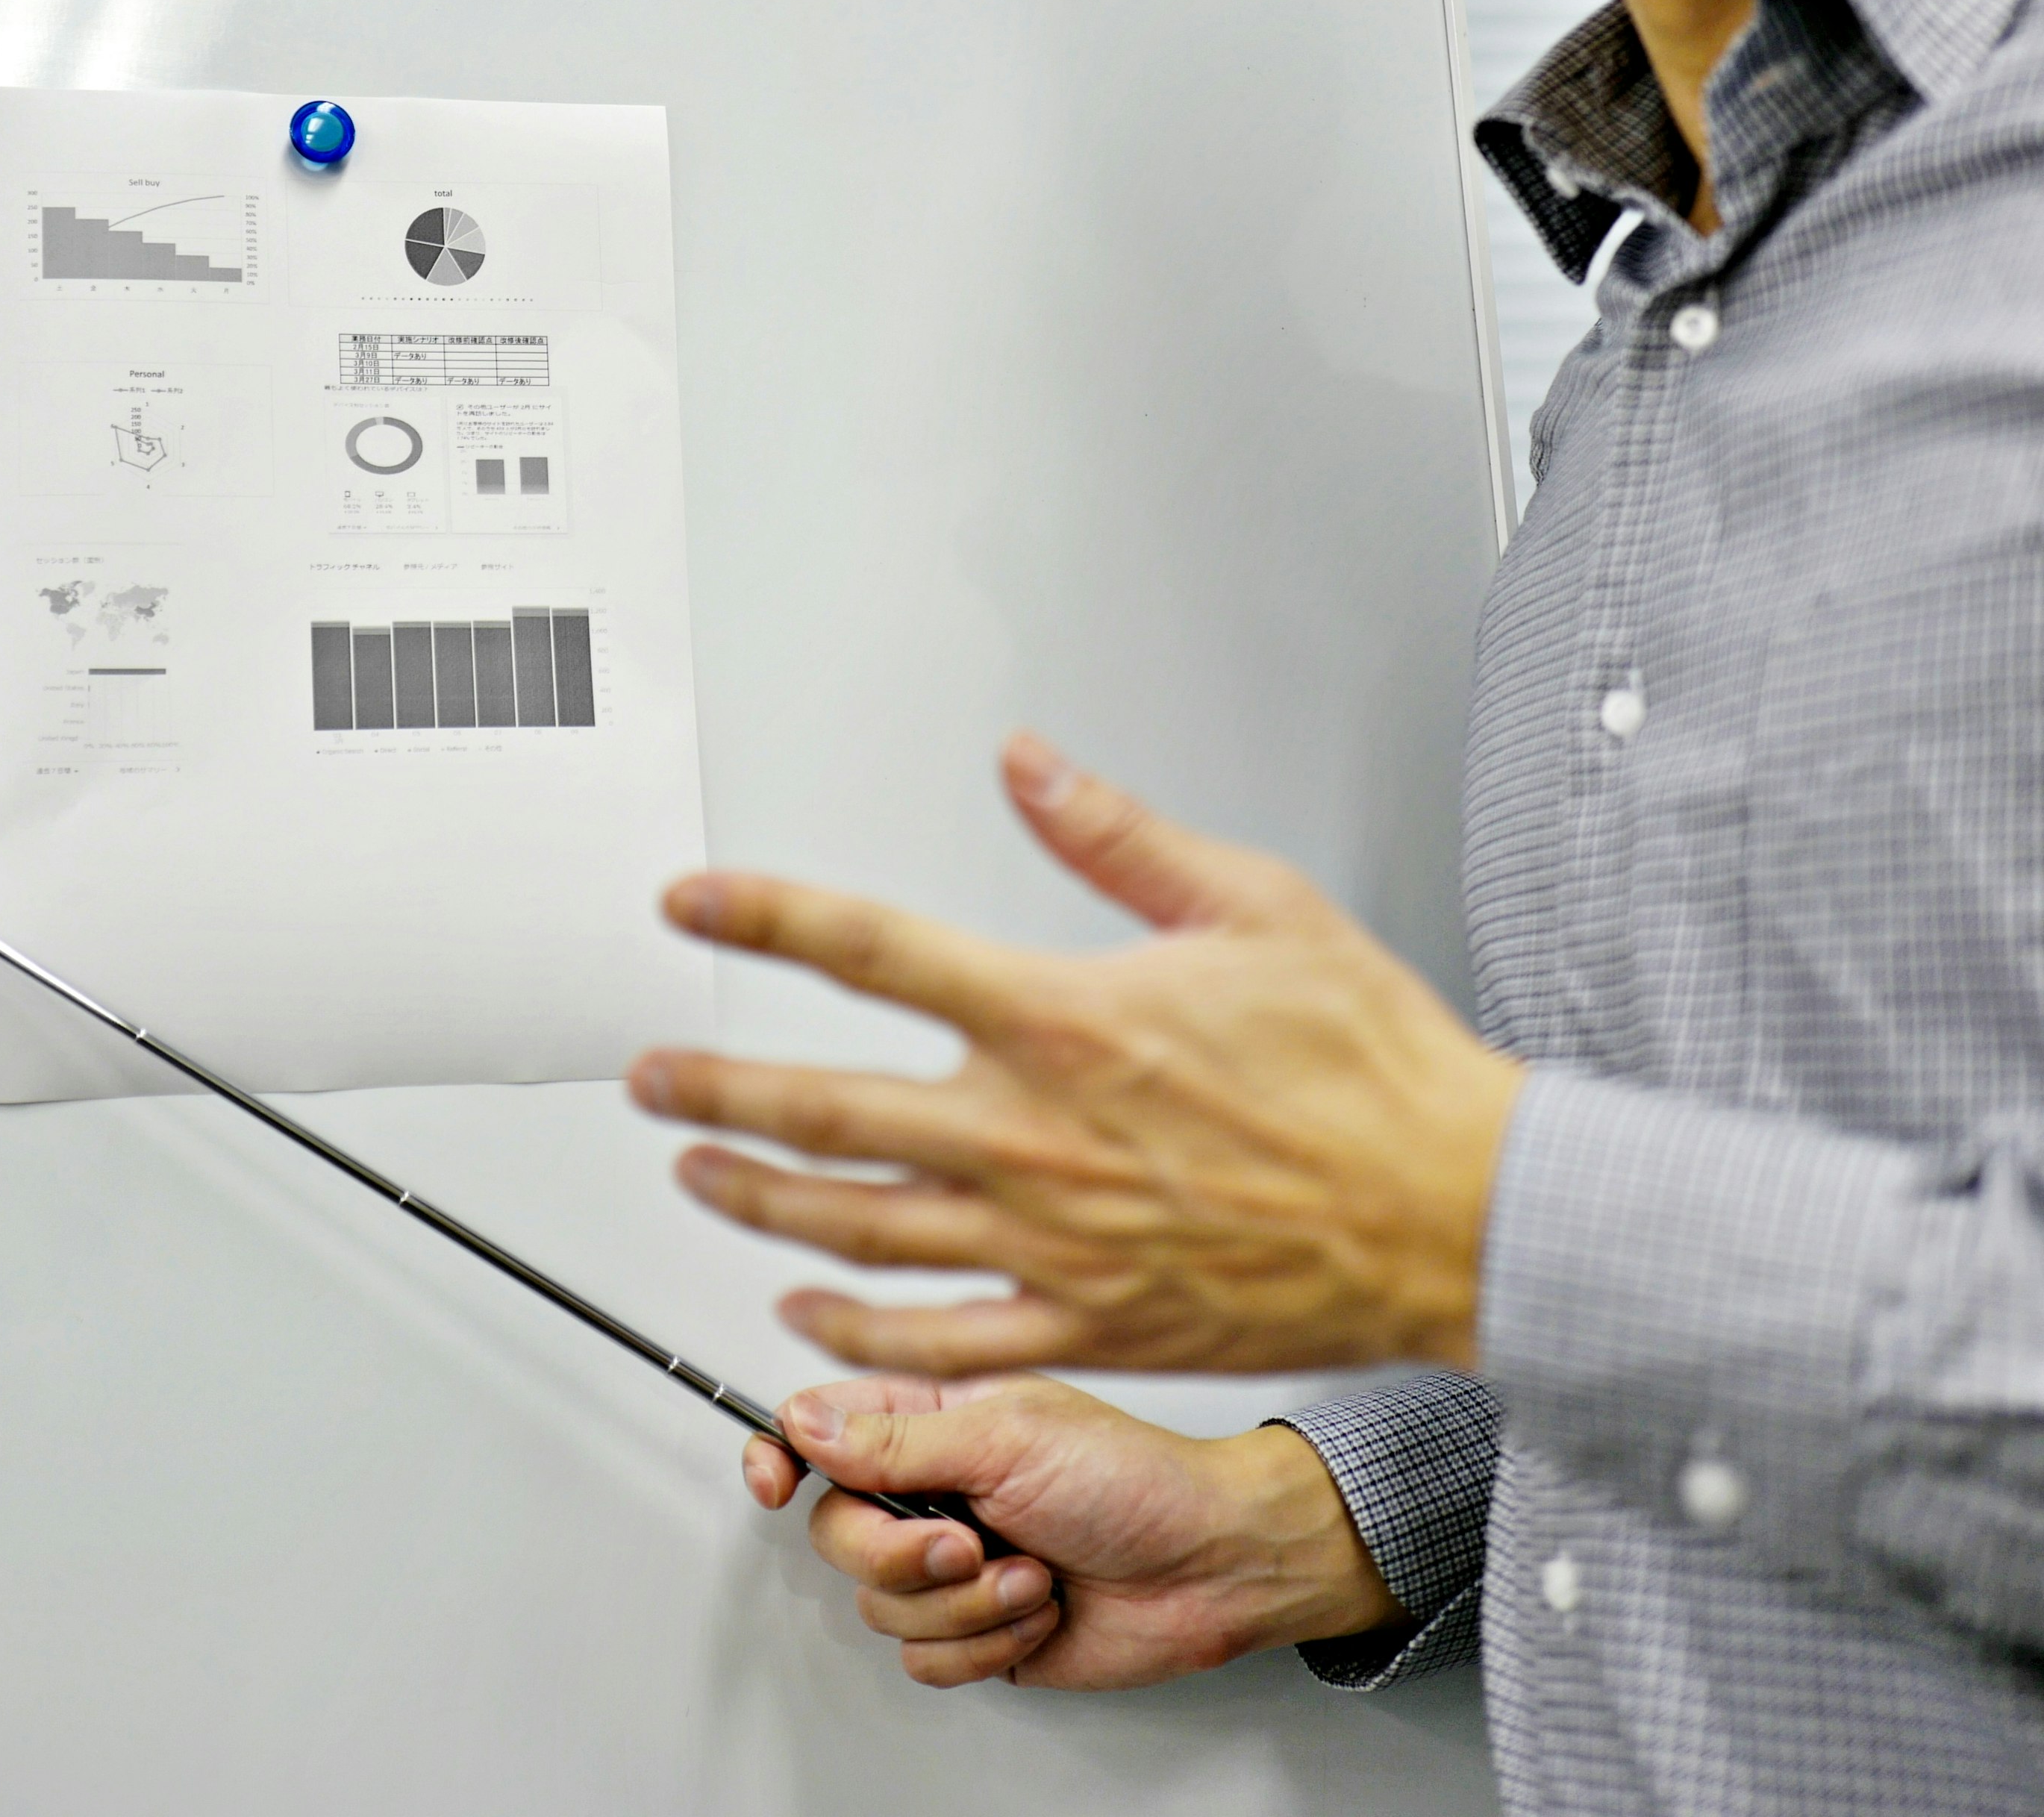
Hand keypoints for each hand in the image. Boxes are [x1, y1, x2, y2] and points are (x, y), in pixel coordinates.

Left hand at [631, 733, 1522, 1372]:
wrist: (1456, 1212)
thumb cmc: (1369, 1064)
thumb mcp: (1253, 904)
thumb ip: (1116, 836)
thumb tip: (1027, 764)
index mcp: (1066, 1020)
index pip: (874, 954)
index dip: (765, 919)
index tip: (692, 903)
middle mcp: (1037, 1136)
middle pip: (829, 1112)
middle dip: (718, 1090)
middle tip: (646, 1079)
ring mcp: (1053, 1242)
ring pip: (860, 1229)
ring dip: (760, 1202)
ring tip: (696, 1173)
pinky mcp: (1088, 1326)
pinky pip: (940, 1339)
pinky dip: (859, 1330)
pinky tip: (804, 1311)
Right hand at [744, 1374, 1401, 1687]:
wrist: (1214, 1567)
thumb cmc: (1139, 1481)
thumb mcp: (1010, 1436)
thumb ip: (895, 1438)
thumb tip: (804, 1423)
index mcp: (931, 1421)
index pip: (816, 1432)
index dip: (780, 1455)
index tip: (775, 1481)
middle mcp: (932, 1492)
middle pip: (835, 1533)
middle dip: (900, 1551)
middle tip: (967, 1541)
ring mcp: (953, 1565)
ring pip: (880, 1606)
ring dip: (965, 1603)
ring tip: (1031, 1572)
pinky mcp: (978, 1632)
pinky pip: (926, 1660)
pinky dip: (986, 1644)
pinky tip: (1038, 1611)